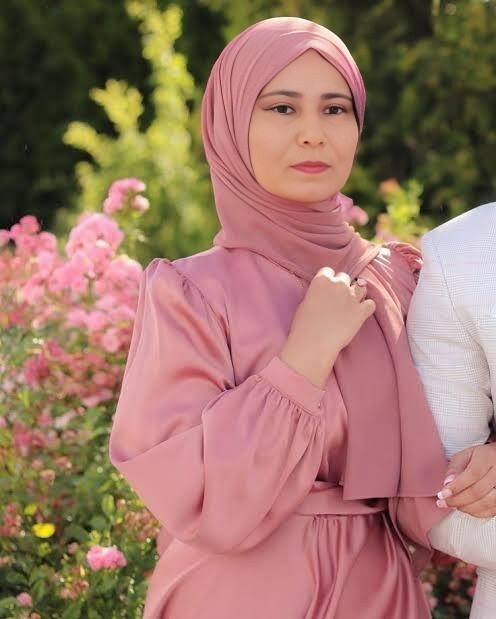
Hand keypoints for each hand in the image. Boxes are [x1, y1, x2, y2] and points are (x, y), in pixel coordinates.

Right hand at [279, 269, 375, 387]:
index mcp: (322, 280)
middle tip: (337, 300)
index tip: (326, 290)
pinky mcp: (361, 312)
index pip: (328, 271)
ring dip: (357, 294)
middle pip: (345, 278)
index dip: (328, 280)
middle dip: (342, 287)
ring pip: (361, 287)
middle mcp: (339, 285)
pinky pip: (371, 304)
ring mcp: (352, 297)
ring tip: (351, 305)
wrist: (313, 343)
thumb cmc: (303, 325)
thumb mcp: (305, 302)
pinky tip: (361, 313)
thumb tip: (323, 295)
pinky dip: (367, 307)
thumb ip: (317, 293)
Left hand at [436, 443, 495, 516]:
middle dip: (457, 500)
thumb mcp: (464, 456)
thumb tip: (448, 483)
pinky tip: (467, 508)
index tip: (442, 494)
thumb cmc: (480, 458)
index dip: (456, 487)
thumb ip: (455, 468)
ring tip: (454, 505)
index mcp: (487, 458)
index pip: (472, 475)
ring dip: (467, 507)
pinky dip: (477, 512)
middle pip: (478, 491)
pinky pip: (492, 510)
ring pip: (487, 503)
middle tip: (443, 503)